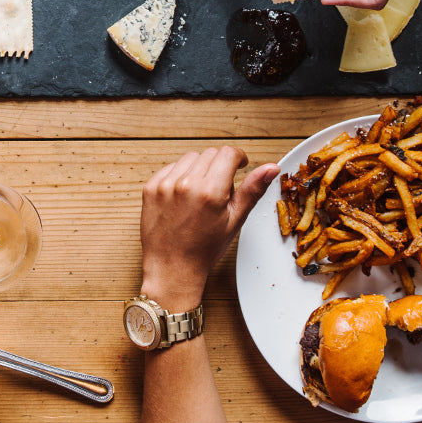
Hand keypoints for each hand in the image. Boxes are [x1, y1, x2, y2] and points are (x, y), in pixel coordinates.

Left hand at [140, 148, 278, 310]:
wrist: (172, 268)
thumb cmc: (204, 249)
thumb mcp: (234, 221)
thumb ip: (252, 190)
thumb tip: (271, 168)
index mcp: (210, 192)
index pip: (228, 154)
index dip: (239, 158)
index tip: (240, 165)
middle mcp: (186, 184)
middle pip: (210, 154)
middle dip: (220, 166)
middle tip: (220, 190)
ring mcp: (165, 185)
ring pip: (190, 158)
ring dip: (200, 169)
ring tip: (201, 194)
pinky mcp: (150, 188)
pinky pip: (170, 167)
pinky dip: (180, 176)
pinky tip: (185, 196)